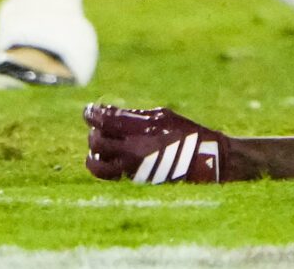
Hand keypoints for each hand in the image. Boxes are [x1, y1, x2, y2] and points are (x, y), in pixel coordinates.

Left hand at [86, 104, 231, 183]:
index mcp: (140, 129)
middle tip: (96, 127)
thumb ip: (135, 116)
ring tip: (98, 149)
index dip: (91, 114)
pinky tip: (108, 160)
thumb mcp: (162, 116)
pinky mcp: (136, 181)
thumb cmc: (186, 132)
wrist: (205, 160)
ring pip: (98, 165)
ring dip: (94, 154)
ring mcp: (133, 168)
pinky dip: (104, 167)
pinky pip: (110, 175)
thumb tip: (111, 114)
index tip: (88, 110)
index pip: (104, 121)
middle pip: (97, 141)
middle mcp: (133, 150)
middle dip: (93, 133)